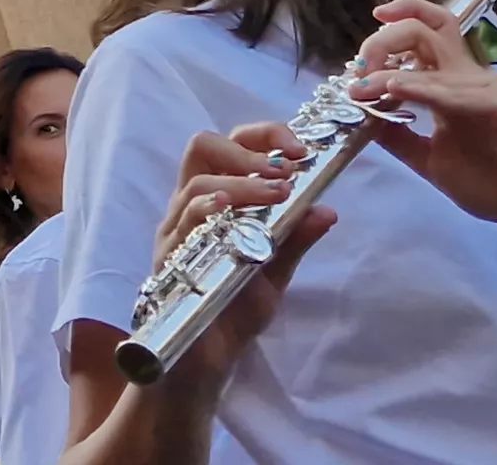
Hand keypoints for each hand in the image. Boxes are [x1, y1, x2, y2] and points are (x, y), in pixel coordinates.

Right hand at [156, 123, 337, 379]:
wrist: (206, 362)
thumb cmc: (234, 309)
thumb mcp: (275, 272)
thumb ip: (295, 240)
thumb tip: (328, 210)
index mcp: (214, 200)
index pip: (230, 145)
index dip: (263, 135)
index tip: (301, 150)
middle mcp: (189, 207)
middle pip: (202, 147)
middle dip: (247, 147)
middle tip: (286, 168)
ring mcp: (176, 231)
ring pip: (195, 183)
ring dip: (240, 182)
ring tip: (275, 193)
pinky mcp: (169, 259)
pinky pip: (181, 224)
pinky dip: (206, 210)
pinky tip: (229, 212)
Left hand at [346, 0, 496, 244]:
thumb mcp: (432, 160)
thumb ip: (400, 138)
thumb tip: (362, 117)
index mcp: (453, 86)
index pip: (424, 36)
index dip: (386, 37)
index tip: (355, 65)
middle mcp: (469, 76)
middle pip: (427, 27)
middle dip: (384, 37)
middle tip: (359, 65)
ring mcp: (487, 85)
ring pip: (435, 48)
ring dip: (390, 62)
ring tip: (361, 84)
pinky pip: (452, 90)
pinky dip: (418, 87)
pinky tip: (393, 90)